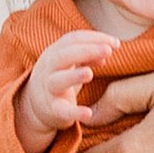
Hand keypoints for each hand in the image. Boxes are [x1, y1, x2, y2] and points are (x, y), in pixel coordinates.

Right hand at [12, 27, 118, 151]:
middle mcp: (48, 68)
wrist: (37, 105)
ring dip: (73, 75)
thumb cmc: (61, 78)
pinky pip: (61, 110)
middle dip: (86, 50)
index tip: (115, 43)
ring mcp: (48, 89)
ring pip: (57, 80)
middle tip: (108, 50)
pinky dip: (74, 112)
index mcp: (55, 52)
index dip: (94, 39)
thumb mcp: (72, 63)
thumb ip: (89, 55)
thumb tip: (108, 50)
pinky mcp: (51, 109)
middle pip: (63, 55)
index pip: (73, 39)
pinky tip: (88, 113)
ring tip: (89, 73)